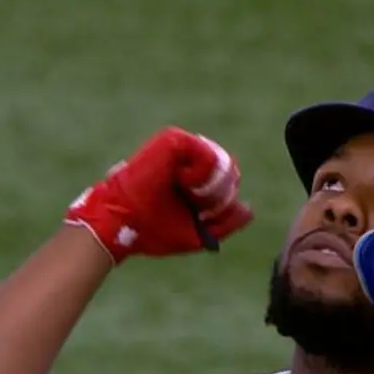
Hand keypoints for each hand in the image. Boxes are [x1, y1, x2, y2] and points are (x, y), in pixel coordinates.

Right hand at [64, 127, 252, 263]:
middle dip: (219, 198)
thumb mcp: (199, 233)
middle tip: (195, 205)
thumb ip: (226, 223)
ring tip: (187, 193)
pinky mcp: (174, 140)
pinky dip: (201, 175)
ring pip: (223, 164)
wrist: (124, 224)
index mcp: (194, 181)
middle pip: (230, 174)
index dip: (222, 205)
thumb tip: (248, 209)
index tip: (201, 216)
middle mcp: (189, 161)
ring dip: (211, 189)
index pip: (229, 185)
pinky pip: (209, 154)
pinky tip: (182, 181)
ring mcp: (182, 148)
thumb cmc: (153, 231)